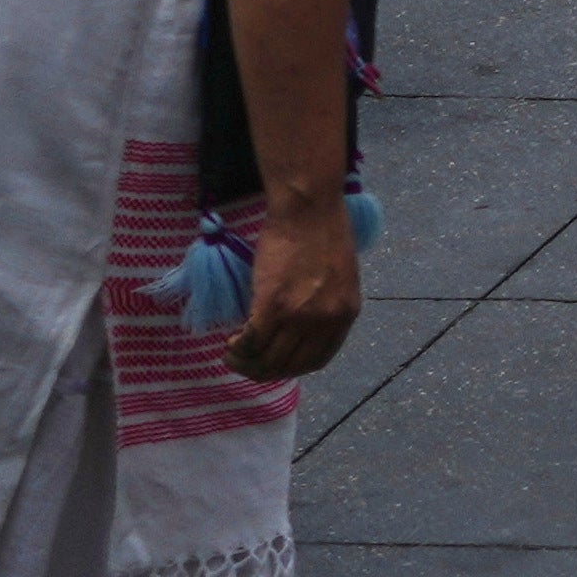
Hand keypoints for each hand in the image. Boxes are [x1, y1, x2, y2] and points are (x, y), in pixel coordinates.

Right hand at [223, 213, 368, 383]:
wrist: (310, 207)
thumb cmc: (322, 232)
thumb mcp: (338, 277)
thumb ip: (325, 305)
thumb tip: (300, 329)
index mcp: (346, 314)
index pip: (317, 359)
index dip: (292, 367)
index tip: (274, 363)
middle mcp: (325, 321)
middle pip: (289, 365)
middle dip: (264, 369)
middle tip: (245, 361)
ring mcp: (300, 315)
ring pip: (267, 359)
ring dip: (245, 363)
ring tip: (232, 354)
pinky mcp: (273, 305)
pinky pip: (251, 342)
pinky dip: (237, 349)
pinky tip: (230, 342)